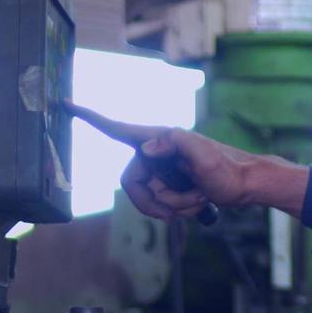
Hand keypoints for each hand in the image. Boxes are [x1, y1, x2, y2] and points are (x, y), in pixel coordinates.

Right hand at [67, 102, 308, 219]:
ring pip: (147, 199)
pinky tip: (199, 202)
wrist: (247, 185)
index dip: (90, 118)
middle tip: (181, 208)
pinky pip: (160, 206)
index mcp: (158, 139)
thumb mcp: (203, 154)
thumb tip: (147, 148)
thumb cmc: (228, 168)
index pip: (117, 128)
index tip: (64, 103)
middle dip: (156, 201)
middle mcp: (156, 152)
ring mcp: (162, 170)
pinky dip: (179, 209)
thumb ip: (175, 143)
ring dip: (174, 205)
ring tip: (199, 198)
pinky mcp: (169, 184)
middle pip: (131, 183)